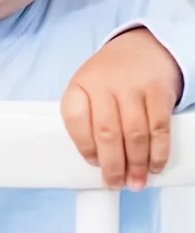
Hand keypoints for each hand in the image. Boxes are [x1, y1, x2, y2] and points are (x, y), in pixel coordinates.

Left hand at [60, 27, 182, 189]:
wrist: (142, 48)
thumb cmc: (110, 76)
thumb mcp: (89, 87)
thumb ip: (87, 117)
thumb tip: (94, 160)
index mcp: (80, 84)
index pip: (74, 117)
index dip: (83, 145)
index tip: (92, 164)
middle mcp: (104, 83)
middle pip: (106, 132)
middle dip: (112, 165)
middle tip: (115, 183)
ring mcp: (132, 86)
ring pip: (134, 134)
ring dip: (136, 164)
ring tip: (135, 182)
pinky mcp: (158, 91)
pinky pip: (159, 128)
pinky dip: (158, 153)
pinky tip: (154, 166)